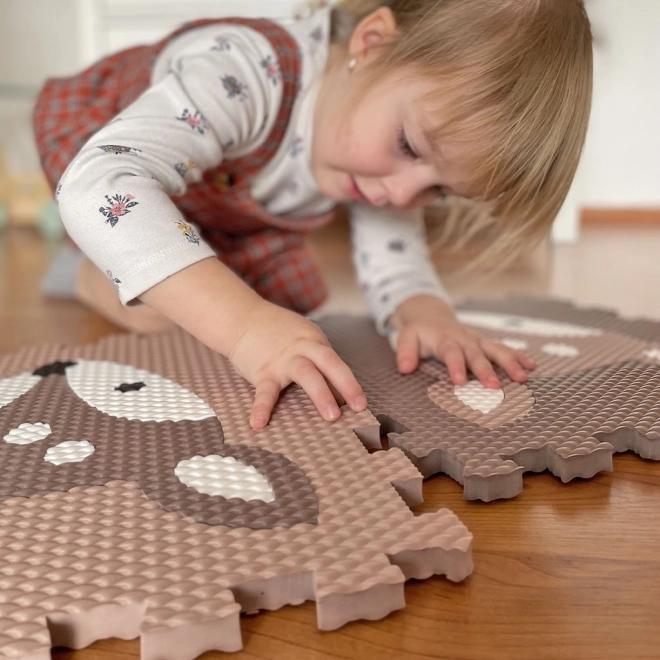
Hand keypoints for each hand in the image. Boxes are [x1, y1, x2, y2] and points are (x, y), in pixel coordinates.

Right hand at [228, 300, 366, 428]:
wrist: (242, 318)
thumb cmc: (277, 335)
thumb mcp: (303, 340)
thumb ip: (318, 363)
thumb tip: (338, 395)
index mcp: (315, 342)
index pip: (336, 363)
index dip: (351, 383)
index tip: (363, 405)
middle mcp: (302, 348)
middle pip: (329, 363)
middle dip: (346, 384)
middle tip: (358, 407)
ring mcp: (282, 359)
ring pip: (305, 374)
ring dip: (321, 394)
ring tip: (331, 418)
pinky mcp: (262, 370)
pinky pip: (264, 391)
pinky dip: (261, 408)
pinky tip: (258, 423)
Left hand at [388, 295, 535, 388]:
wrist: (432, 315)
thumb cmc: (419, 332)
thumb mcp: (406, 338)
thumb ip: (405, 352)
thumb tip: (404, 368)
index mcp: (444, 339)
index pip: (451, 352)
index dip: (456, 366)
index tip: (460, 381)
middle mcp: (464, 339)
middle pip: (477, 354)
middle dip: (486, 370)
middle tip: (494, 386)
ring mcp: (477, 341)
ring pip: (496, 350)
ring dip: (509, 364)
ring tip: (522, 378)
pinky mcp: (485, 343)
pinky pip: (504, 349)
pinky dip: (518, 357)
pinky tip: (531, 367)